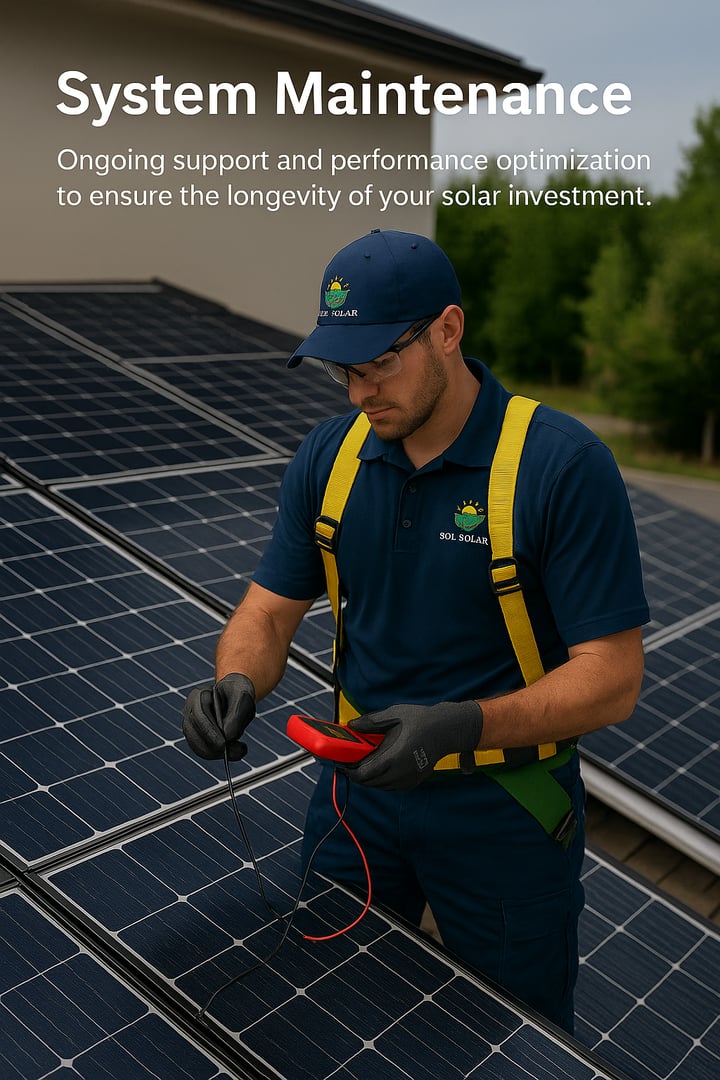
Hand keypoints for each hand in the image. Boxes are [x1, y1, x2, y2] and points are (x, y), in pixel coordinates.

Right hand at [182, 673, 255, 760]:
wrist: (235, 695)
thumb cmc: (238, 692)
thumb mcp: (243, 696)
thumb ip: (237, 714)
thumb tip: (228, 737)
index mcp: (197, 696)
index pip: (197, 716)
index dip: (209, 732)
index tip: (224, 744)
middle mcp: (189, 712)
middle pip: (193, 734)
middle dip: (213, 747)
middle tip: (237, 751)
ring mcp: (191, 726)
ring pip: (197, 746)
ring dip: (218, 753)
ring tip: (240, 751)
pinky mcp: (198, 738)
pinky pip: (204, 751)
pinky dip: (219, 755)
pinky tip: (235, 752)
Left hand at [345, 700, 482, 788]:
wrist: (447, 730)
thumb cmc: (422, 720)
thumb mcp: (394, 714)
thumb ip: (371, 721)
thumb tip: (351, 725)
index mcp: (394, 757)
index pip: (364, 774)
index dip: (349, 771)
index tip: (339, 765)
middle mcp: (401, 772)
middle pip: (370, 782)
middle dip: (356, 775)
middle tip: (347, 764)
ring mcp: (408, 779)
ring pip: (380, 786)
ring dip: (368, 778)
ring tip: (360, 765)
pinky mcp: (413, 781)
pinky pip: (391, 786)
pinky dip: (381, 780)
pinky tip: (378, 767)